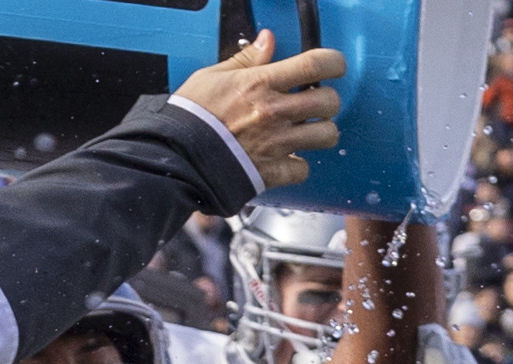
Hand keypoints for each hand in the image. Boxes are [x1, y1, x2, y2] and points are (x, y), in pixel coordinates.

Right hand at [175, 29, 344, 191]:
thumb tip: (267, 40)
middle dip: (328, 100)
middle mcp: (274, 112)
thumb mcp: (213, 76)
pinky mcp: (273, 172)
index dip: (334, 62)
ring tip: (309, 131)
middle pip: (329, 101)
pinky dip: (298, 166)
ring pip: (327, 136)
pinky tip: (288, 159)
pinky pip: (303, 170)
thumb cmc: (191, 116)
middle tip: (317, 103)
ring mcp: (277, 144)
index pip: (314, 64)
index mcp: (261, 84)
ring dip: (322, 132)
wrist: (177, 157)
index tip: (335, 66)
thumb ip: (247, 59)